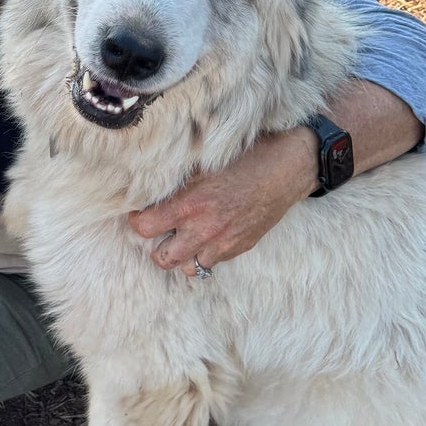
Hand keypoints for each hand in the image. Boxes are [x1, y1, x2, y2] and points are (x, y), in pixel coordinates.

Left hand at [130, 126, 316, 275]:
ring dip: (181, 256)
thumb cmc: (247, 156)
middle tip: (158, 232)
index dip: (137, 220)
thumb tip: (149, 182)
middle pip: (162, 259)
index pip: (144, 228)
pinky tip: (205, 238)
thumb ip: (177, 177)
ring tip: (181, 240)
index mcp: (190, 204)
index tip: (140, 212)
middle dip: (155, 247)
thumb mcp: (205, 159)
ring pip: (188, 268)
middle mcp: (204, 229)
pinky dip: (204, 255)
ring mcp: (223, 243)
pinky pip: (212, 263)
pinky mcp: (240, 248)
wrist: (288, 167)